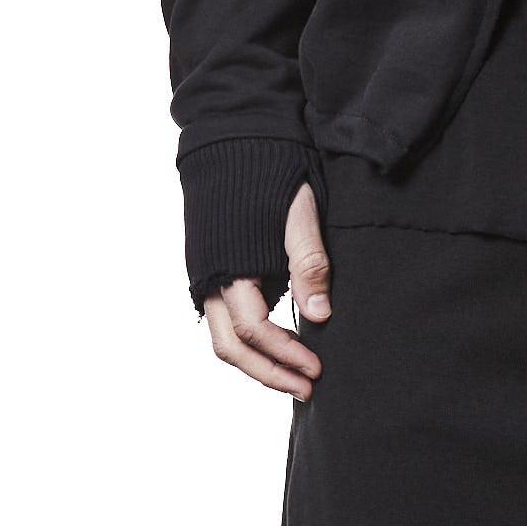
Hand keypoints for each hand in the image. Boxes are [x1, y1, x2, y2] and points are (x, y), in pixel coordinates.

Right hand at [203, 183, 329, 396]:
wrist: (234, 136)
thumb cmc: (271, 170)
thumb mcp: (298, 214)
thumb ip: (308, 263)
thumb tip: (320, 317)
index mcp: (230, 267)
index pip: (254, 330)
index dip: (285, 356)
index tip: (317, 370)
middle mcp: (210, 278)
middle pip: (230, 347)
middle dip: (268, 374)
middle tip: (306, 389)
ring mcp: (206, 275)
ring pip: (223, 336)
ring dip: (257, 362)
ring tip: (294, 374)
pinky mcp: (212, 270)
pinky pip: (223, 319)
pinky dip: (249, 340)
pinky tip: (279, 343)